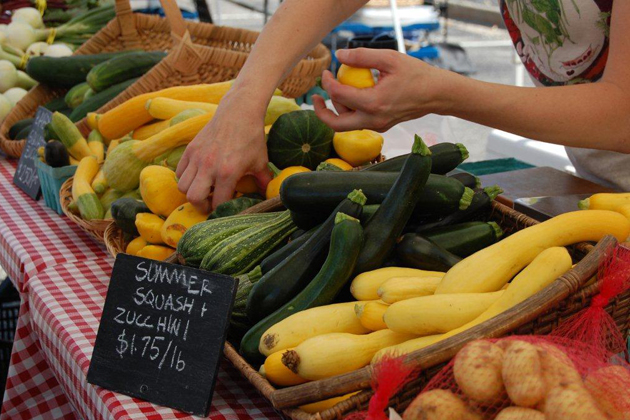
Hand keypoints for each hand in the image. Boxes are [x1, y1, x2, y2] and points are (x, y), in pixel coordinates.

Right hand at [176, 95, 271, 212]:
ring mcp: (197, 158)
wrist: (239, 112)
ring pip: (182, 186)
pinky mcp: (190, 149)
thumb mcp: (261, 162)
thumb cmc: (251, 138)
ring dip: (192, 191)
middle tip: (211, 202)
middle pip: (193, 198)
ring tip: (204, 188)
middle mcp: (209, 167)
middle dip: (202, 206)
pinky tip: (198, 175)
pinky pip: (179, 172)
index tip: (225, 208)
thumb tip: (269, 195)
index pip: (218, 203)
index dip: (221, 210)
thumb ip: (264, 182)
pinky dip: (186, 178)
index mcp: (227, 172)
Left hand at [313, 48, 452, 131]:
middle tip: (315, 97)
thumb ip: (362, 56)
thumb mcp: (389, 58)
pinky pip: (358, 122)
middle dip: (320, 112)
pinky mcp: (381, 127)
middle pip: (336, 124)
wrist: (436, 94)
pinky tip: (353, 96)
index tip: (326, 71)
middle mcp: (373, 119)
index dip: (326, 82)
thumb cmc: (416, 74)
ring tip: (339, 89)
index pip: (338, 95)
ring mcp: (377, 126)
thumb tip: (339, 55)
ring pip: (346, 125)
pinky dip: (350, 111)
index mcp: (373, 103)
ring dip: (337, 109)